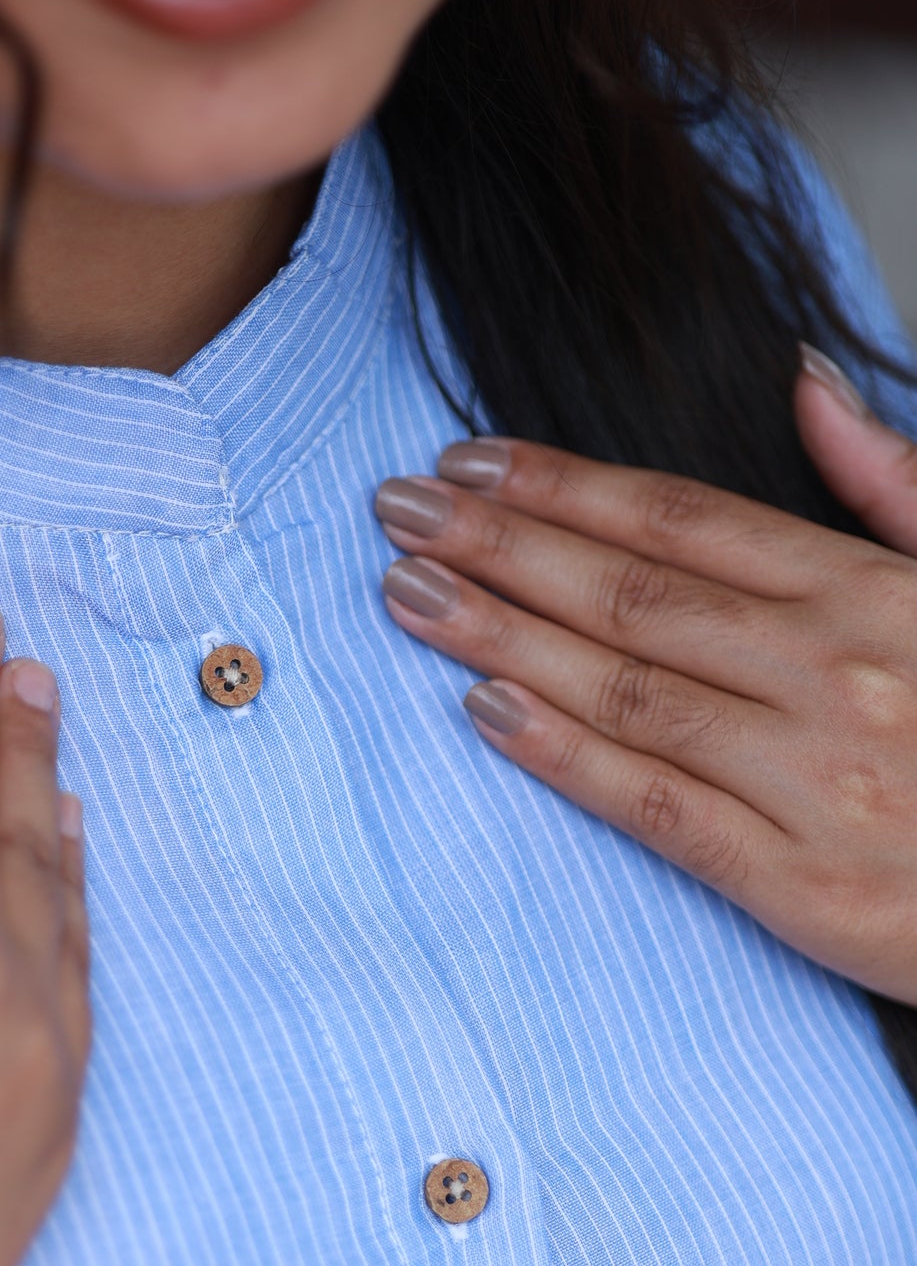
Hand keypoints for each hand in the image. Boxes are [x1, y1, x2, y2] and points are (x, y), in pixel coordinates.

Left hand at [374, 347, 916, 1003]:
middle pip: (633, 592)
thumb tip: (807, 383)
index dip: (563, 485)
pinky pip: (658, 804)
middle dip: (502, 543)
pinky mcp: (800, 882)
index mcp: (873, 591)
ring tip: (410, 593)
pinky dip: (565, 755)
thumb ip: (895, 483)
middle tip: (397, 510)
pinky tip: (487, 710)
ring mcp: (813, 776)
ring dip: (504, 633)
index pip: (685, 520)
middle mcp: (836, 670)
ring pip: (628, 687)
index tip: (467, 461)